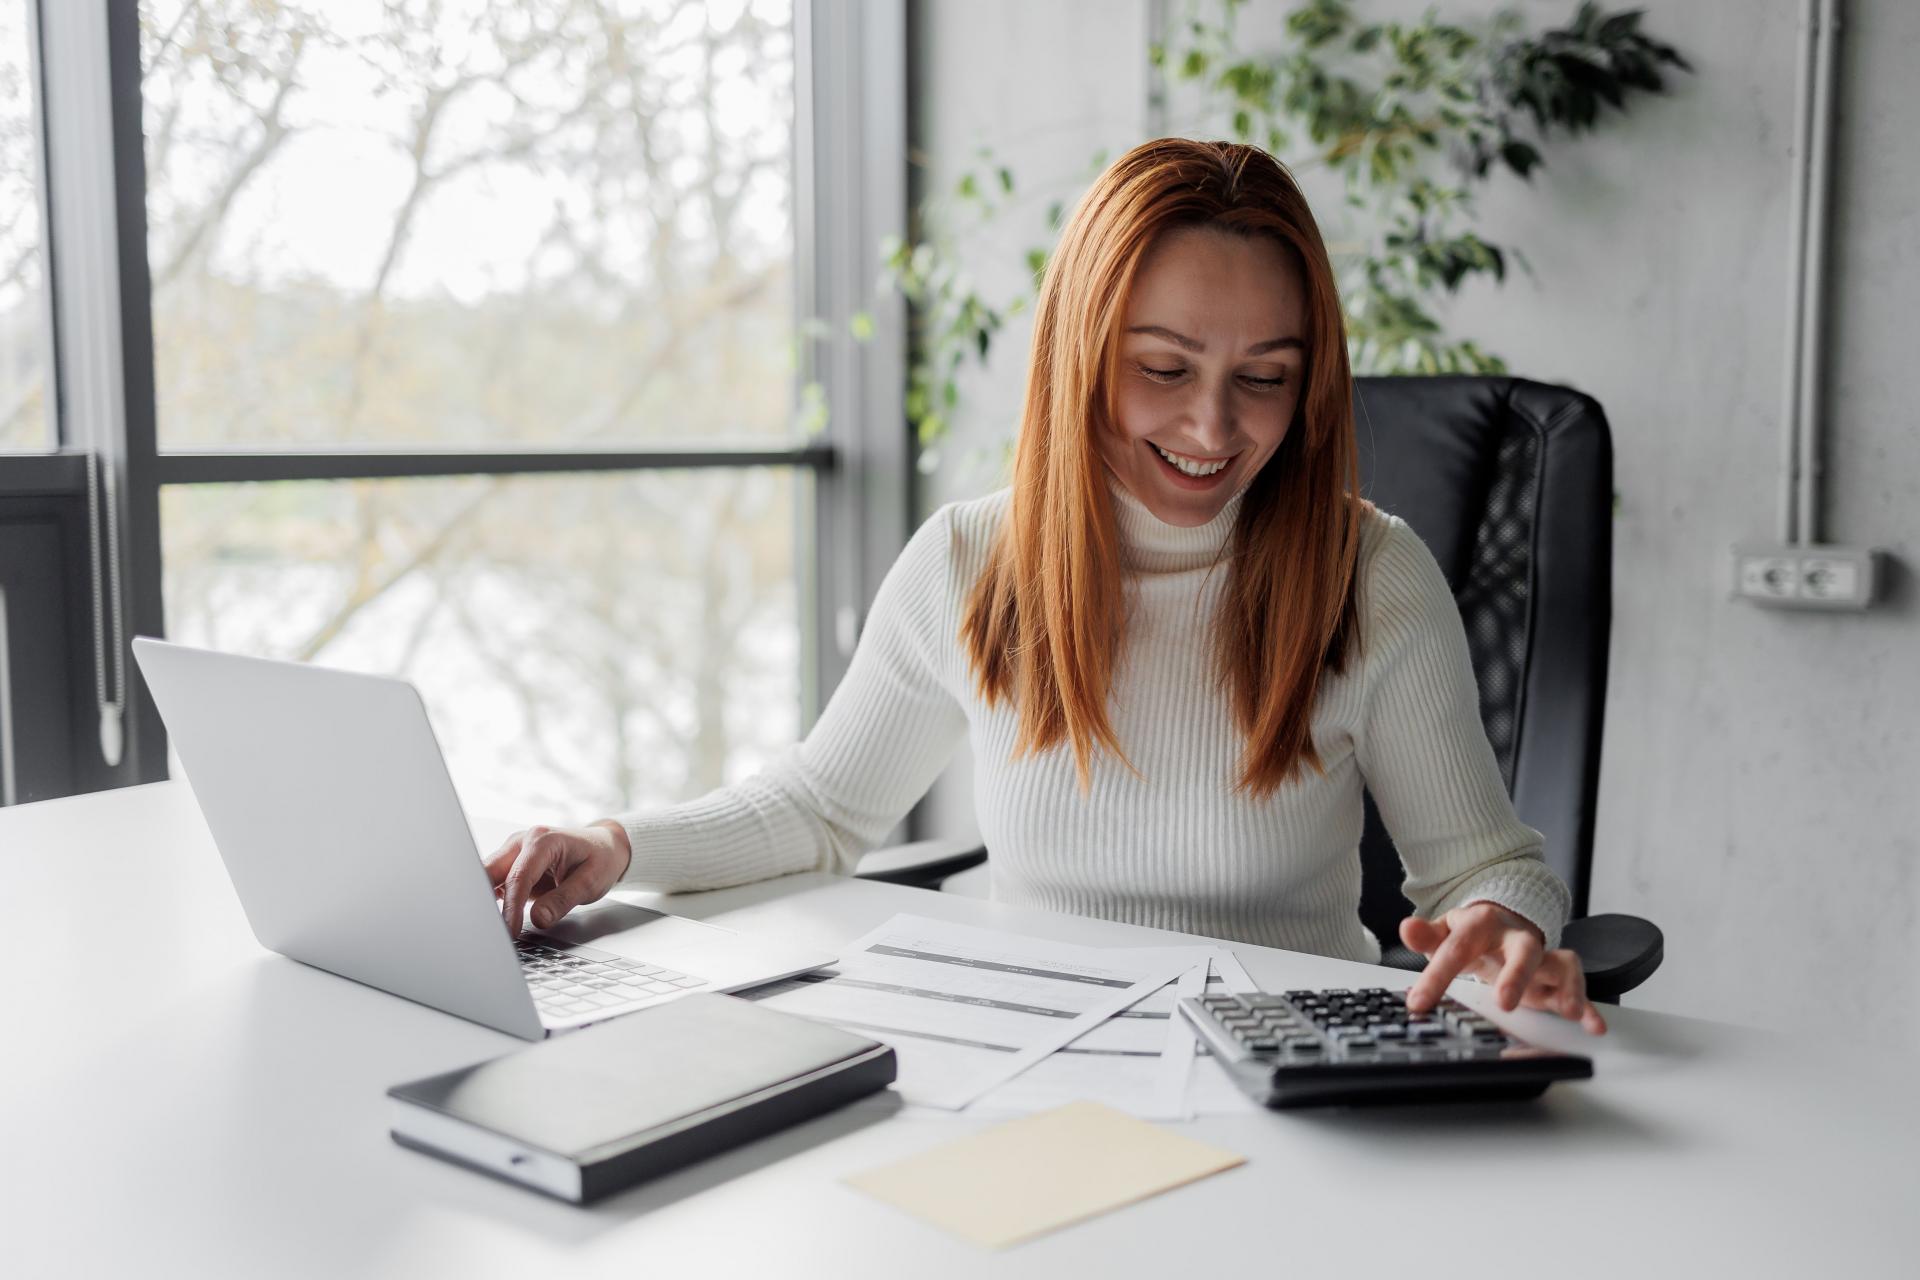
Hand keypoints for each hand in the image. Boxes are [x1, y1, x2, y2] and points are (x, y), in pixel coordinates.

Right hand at [486, 820, 632, 939]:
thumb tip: (538, 919)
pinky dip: (490, 899)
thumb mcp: (590, 883)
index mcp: (543, 840)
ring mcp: (514, 850)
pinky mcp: (512, 863)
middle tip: (488, 931)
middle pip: (490, 871)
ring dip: (484, 900)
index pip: (518, 878)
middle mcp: (523, 841)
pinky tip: (493, 918)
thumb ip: (563, 901)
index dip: (511, 908)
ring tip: (489, 928)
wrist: (605, 846)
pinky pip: (493, 881)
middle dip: (483, 901)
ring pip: (487, 876)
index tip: (509, 932)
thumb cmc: (600, 860)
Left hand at [1399, 902, 1606, 1035]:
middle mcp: (1516, 939)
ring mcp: (1541, 957)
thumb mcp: (1446, 933)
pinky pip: (1578, 987)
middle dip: (1517, 974)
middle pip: (1523, 950)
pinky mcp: (1558, 975)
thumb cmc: (1473, 935)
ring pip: (1562, 964)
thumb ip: (1427, 936)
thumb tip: (1406, 928)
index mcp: (1482, 925)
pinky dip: (1589, 1006)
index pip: (1457, 949)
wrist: (1505, 921)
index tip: (1419, 1002)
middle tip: (1505, 1002)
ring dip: (1568, 987)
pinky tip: (1593, 1025)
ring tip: (1569, 1011)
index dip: (1437, 976)